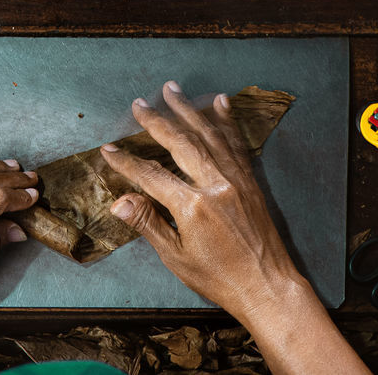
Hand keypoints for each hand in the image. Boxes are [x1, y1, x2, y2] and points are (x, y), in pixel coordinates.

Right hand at [99, 81, 300, 322]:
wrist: (268, 288)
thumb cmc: (220, 279)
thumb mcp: (176, 258)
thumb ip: (149, 223)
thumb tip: (119, 202)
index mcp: (193, 207)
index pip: (151, 175)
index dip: (127, 162)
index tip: (109, 150)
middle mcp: (215, 185)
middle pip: (180, 143)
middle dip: (157, 121)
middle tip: (139, 104)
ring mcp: (236, 180)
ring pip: (208, 135)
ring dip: (188, 110)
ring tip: (171, 89)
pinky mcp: (250, 181)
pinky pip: (235, 143)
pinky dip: (226, 121)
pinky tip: (219, 102)